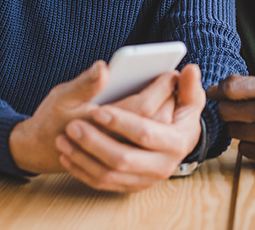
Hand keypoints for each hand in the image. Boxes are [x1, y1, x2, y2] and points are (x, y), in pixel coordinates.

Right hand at [9, 61, 178, 175]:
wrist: (41, 150)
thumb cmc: (52, 119)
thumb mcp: (63, 96)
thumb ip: (85, 83)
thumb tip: (104, 67)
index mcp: (100, 125)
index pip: (143, 107)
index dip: (159, 88)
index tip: (170, 71)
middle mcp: (115, 145)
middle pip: (155, 122)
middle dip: (167, 99)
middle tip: (174, 77)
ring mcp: (120, 159)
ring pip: (155, 137)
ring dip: (166, 114)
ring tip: (170, 92)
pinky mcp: (122, 165)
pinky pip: (148, 147)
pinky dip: (157, 127)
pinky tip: (159, 110)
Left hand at [55, 63, 205, 191]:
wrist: (169, 143)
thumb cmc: (175, 112)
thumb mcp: (186, 99)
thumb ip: (188, 86)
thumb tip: (190, 69)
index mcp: (178, 140)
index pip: (145, 132)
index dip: (121, 122)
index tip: (99, 111)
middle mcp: (164, 164)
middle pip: (123, 158)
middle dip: (95, 142)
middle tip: (72, 125)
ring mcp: (146, 179)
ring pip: (108, 173)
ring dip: (83, 156)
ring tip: (65, 137)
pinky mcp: (131, 186)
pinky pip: (102, 183)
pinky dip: (82, 169)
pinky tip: (67, 154)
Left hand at [207, 75, 254, 167]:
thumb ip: (248, 85)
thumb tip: (215, 89)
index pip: (230, 88)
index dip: (217, 91)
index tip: (213, 93)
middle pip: (226, 111)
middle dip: (227, 110)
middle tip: (237, 110)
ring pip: (233, 131)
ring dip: (238, 127)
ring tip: (254, 124)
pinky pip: (243, 149)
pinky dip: (249, 144)